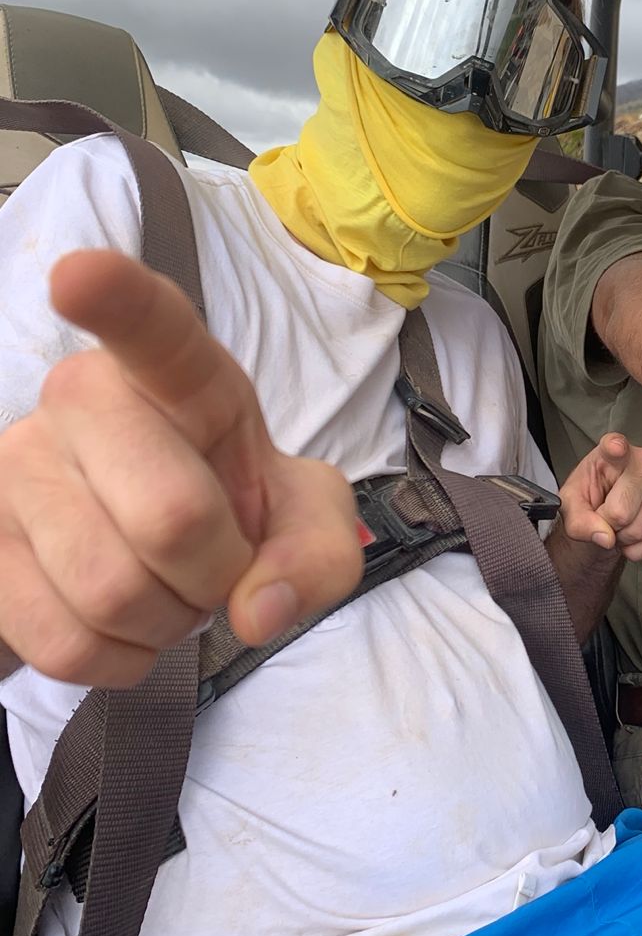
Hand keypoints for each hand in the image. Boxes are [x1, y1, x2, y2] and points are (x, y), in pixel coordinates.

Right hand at [0, 250, 361, 687]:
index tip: (80, 276)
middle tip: (214, 565)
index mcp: (180, 372)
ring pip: (110, 590)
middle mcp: (81, 397)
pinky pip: (61, 642)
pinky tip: (126, 627)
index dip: (118, 299)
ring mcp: (16, 466)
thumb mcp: (307, 520)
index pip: (153, 327)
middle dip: (216, 574)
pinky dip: (117, 660)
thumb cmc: (235, 505)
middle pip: (170, 517)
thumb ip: (317, 556)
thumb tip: (259, 610)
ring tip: (167, 589)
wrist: (167, 548)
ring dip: (164, 622)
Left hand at [558, 433, 641, 562]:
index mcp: (608, 454)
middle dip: (609, 525)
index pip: (614, 445)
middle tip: (604, 519)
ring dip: (624, 538)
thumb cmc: (586, 505)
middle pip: (623, 509)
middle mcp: (640, 460)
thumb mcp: (570, 511)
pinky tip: (630, 538)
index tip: (615, 448)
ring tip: (617, 525)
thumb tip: (605, 536)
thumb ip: (580, 523)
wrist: (603, 521)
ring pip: (641, 527)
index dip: (615, 446)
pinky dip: (640, 548)